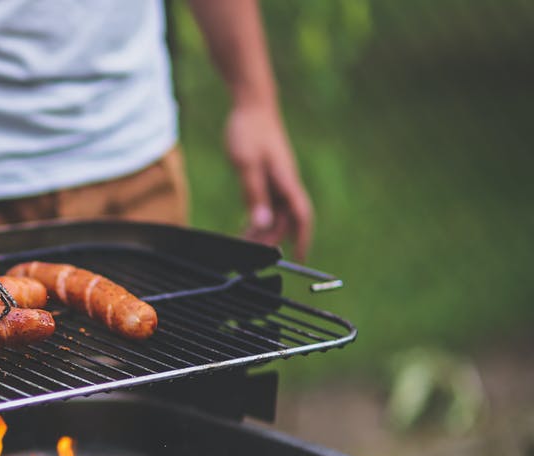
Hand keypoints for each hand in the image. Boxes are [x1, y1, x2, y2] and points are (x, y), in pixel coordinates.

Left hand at [225, 103, 313, 259]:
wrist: (252, 106)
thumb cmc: (249, 131)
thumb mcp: (246, 164)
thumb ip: (254, 194)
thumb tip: (262, 223)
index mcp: (286, 181)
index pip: (301, 216)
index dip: (302, 238)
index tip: (299, 259)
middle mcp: (286, 183)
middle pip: (285, 220)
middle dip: (272, 240)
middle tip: (250, 256)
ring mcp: (279, 180)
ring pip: (276, 214)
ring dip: (263, 231)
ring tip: (243, 244)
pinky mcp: (270, 176)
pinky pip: (268, 204)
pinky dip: (259, 217)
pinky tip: (246, 227)